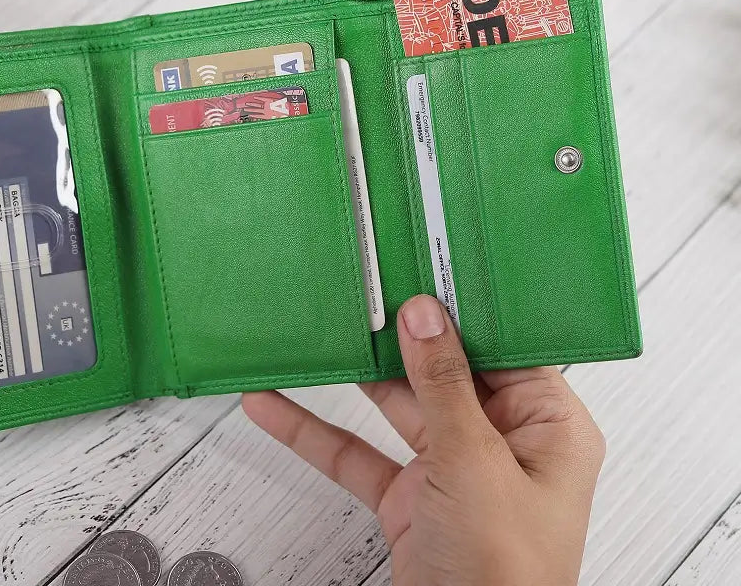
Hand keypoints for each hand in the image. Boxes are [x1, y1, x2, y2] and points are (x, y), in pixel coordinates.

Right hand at [243, 296, 604, 585]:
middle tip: (360, 292)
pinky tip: (275, 406)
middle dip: (394, 336)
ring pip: (395, 405)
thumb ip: (444, 385)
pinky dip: (315, 431)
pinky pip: (358, 452)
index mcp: (547, 427)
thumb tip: (424, 315)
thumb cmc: (506, 577)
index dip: (461, 309)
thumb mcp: (474, 464)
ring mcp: (452, 469)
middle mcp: (501, 442)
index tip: (422, 268)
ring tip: (316, 333)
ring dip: (351, 377)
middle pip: (442, 369)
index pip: (501, 347)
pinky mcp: (409, 497)